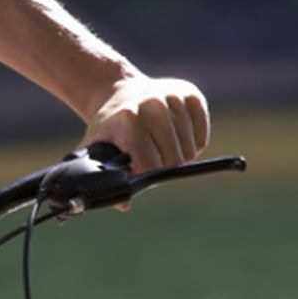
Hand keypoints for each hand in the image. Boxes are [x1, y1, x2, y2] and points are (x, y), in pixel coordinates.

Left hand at [83, 74, 210, 173]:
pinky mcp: (193, 95)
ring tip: (161, 153)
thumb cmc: (108, 130)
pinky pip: (201, 137)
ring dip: (179, 159)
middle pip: (173, 159)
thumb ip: (105, 179)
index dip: (146, 176)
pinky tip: (175, 141)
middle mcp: (154, 104)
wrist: (121, 94)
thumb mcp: (96, 152)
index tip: (139, 175)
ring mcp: (175, 97)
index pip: (150, 164)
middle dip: (163, 170)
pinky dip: (192, 146)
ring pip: (190, 150)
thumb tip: (125, 204)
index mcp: (129, 119)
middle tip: (150, 164)